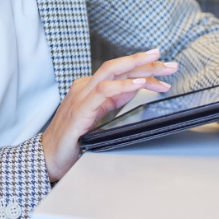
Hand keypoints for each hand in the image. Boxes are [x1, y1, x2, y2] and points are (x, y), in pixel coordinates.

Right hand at [41, 48, 178, 180]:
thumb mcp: (99, 116)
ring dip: (137, 68)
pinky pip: (103, 92)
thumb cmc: (72, 139)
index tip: (164, 67)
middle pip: (118, 66)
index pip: (120, 72)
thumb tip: (135, 87)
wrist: (48, 157)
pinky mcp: (79, 110)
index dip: (143, 67)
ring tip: (159, 68)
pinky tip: (138, 84)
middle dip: (145, 62)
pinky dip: (122, 86)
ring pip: (111, 71)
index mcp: (90, 88)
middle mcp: (84, 87)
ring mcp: (81, 96)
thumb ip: (114, 100)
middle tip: (169, 62)